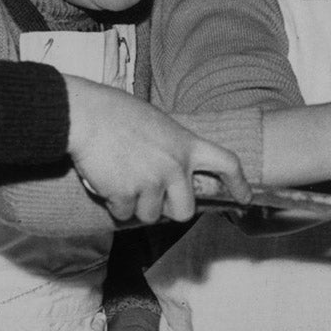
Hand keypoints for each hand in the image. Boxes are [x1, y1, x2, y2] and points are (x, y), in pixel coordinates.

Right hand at [65, 75, 247, 224]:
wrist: (84, 116)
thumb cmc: (116, 114)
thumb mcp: (159, 124)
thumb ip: (173, 148)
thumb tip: (175, 172)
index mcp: (187, 144)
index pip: (227, 164)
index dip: (239, 184)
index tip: (245, 198)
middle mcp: (175, 166)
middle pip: (185, 210)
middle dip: (170, 210)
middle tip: (153, 198)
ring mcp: (152, 182)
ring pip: (151, 216)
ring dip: (136, 206)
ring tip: (122, 180)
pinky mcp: (127, 195)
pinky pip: (123, 214)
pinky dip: (113, 204)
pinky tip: (106, 181)